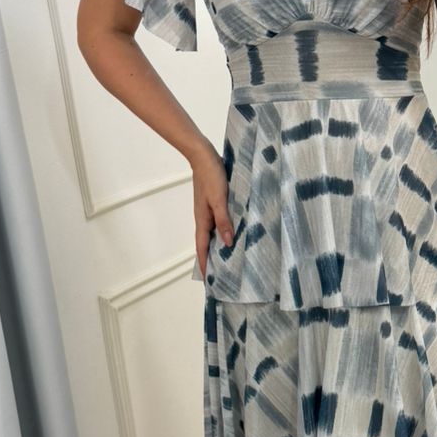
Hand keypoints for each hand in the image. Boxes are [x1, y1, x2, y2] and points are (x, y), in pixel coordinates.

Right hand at [190, 145, 232, 276]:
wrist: (204, 156)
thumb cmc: (211, 177)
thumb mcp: (219, 200)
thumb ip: (223, 221)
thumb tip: (228, 243)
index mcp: (202, 220)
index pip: (202, 248)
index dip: (205, 264)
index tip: (209, 281)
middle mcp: (204, 218)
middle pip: (207, 243)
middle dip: (212, 259)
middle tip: (222, 274)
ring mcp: (209, 210)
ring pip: (214, 233)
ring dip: (219, 245)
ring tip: (230, 258)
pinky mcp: (215, 202)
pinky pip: (219, 222)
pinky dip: (224, 230)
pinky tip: (234, 232)